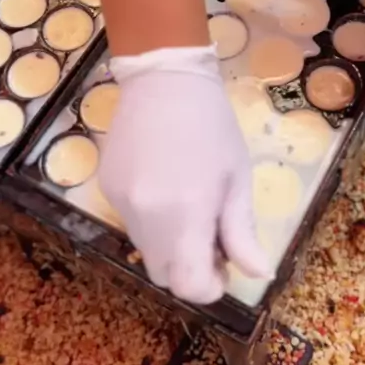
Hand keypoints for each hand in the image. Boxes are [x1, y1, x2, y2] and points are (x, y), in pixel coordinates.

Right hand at [99, 46, 269, 304]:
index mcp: (186, 214)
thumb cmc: (212, 126)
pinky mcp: (106, 189)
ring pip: (145, 250)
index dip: (209, 286)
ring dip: (169, 245)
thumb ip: (242, 232)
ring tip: (189, 207)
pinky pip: (131, 223)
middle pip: (164, 275)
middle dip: (189, 269)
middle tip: (211, 237)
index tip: (224, 266)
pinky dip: (150, 221)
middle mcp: (146, 217)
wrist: (164, 78)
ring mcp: (120, 203)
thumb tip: (258, 273)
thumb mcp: (237, 177)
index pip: (189, 286)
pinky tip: (164, 186)